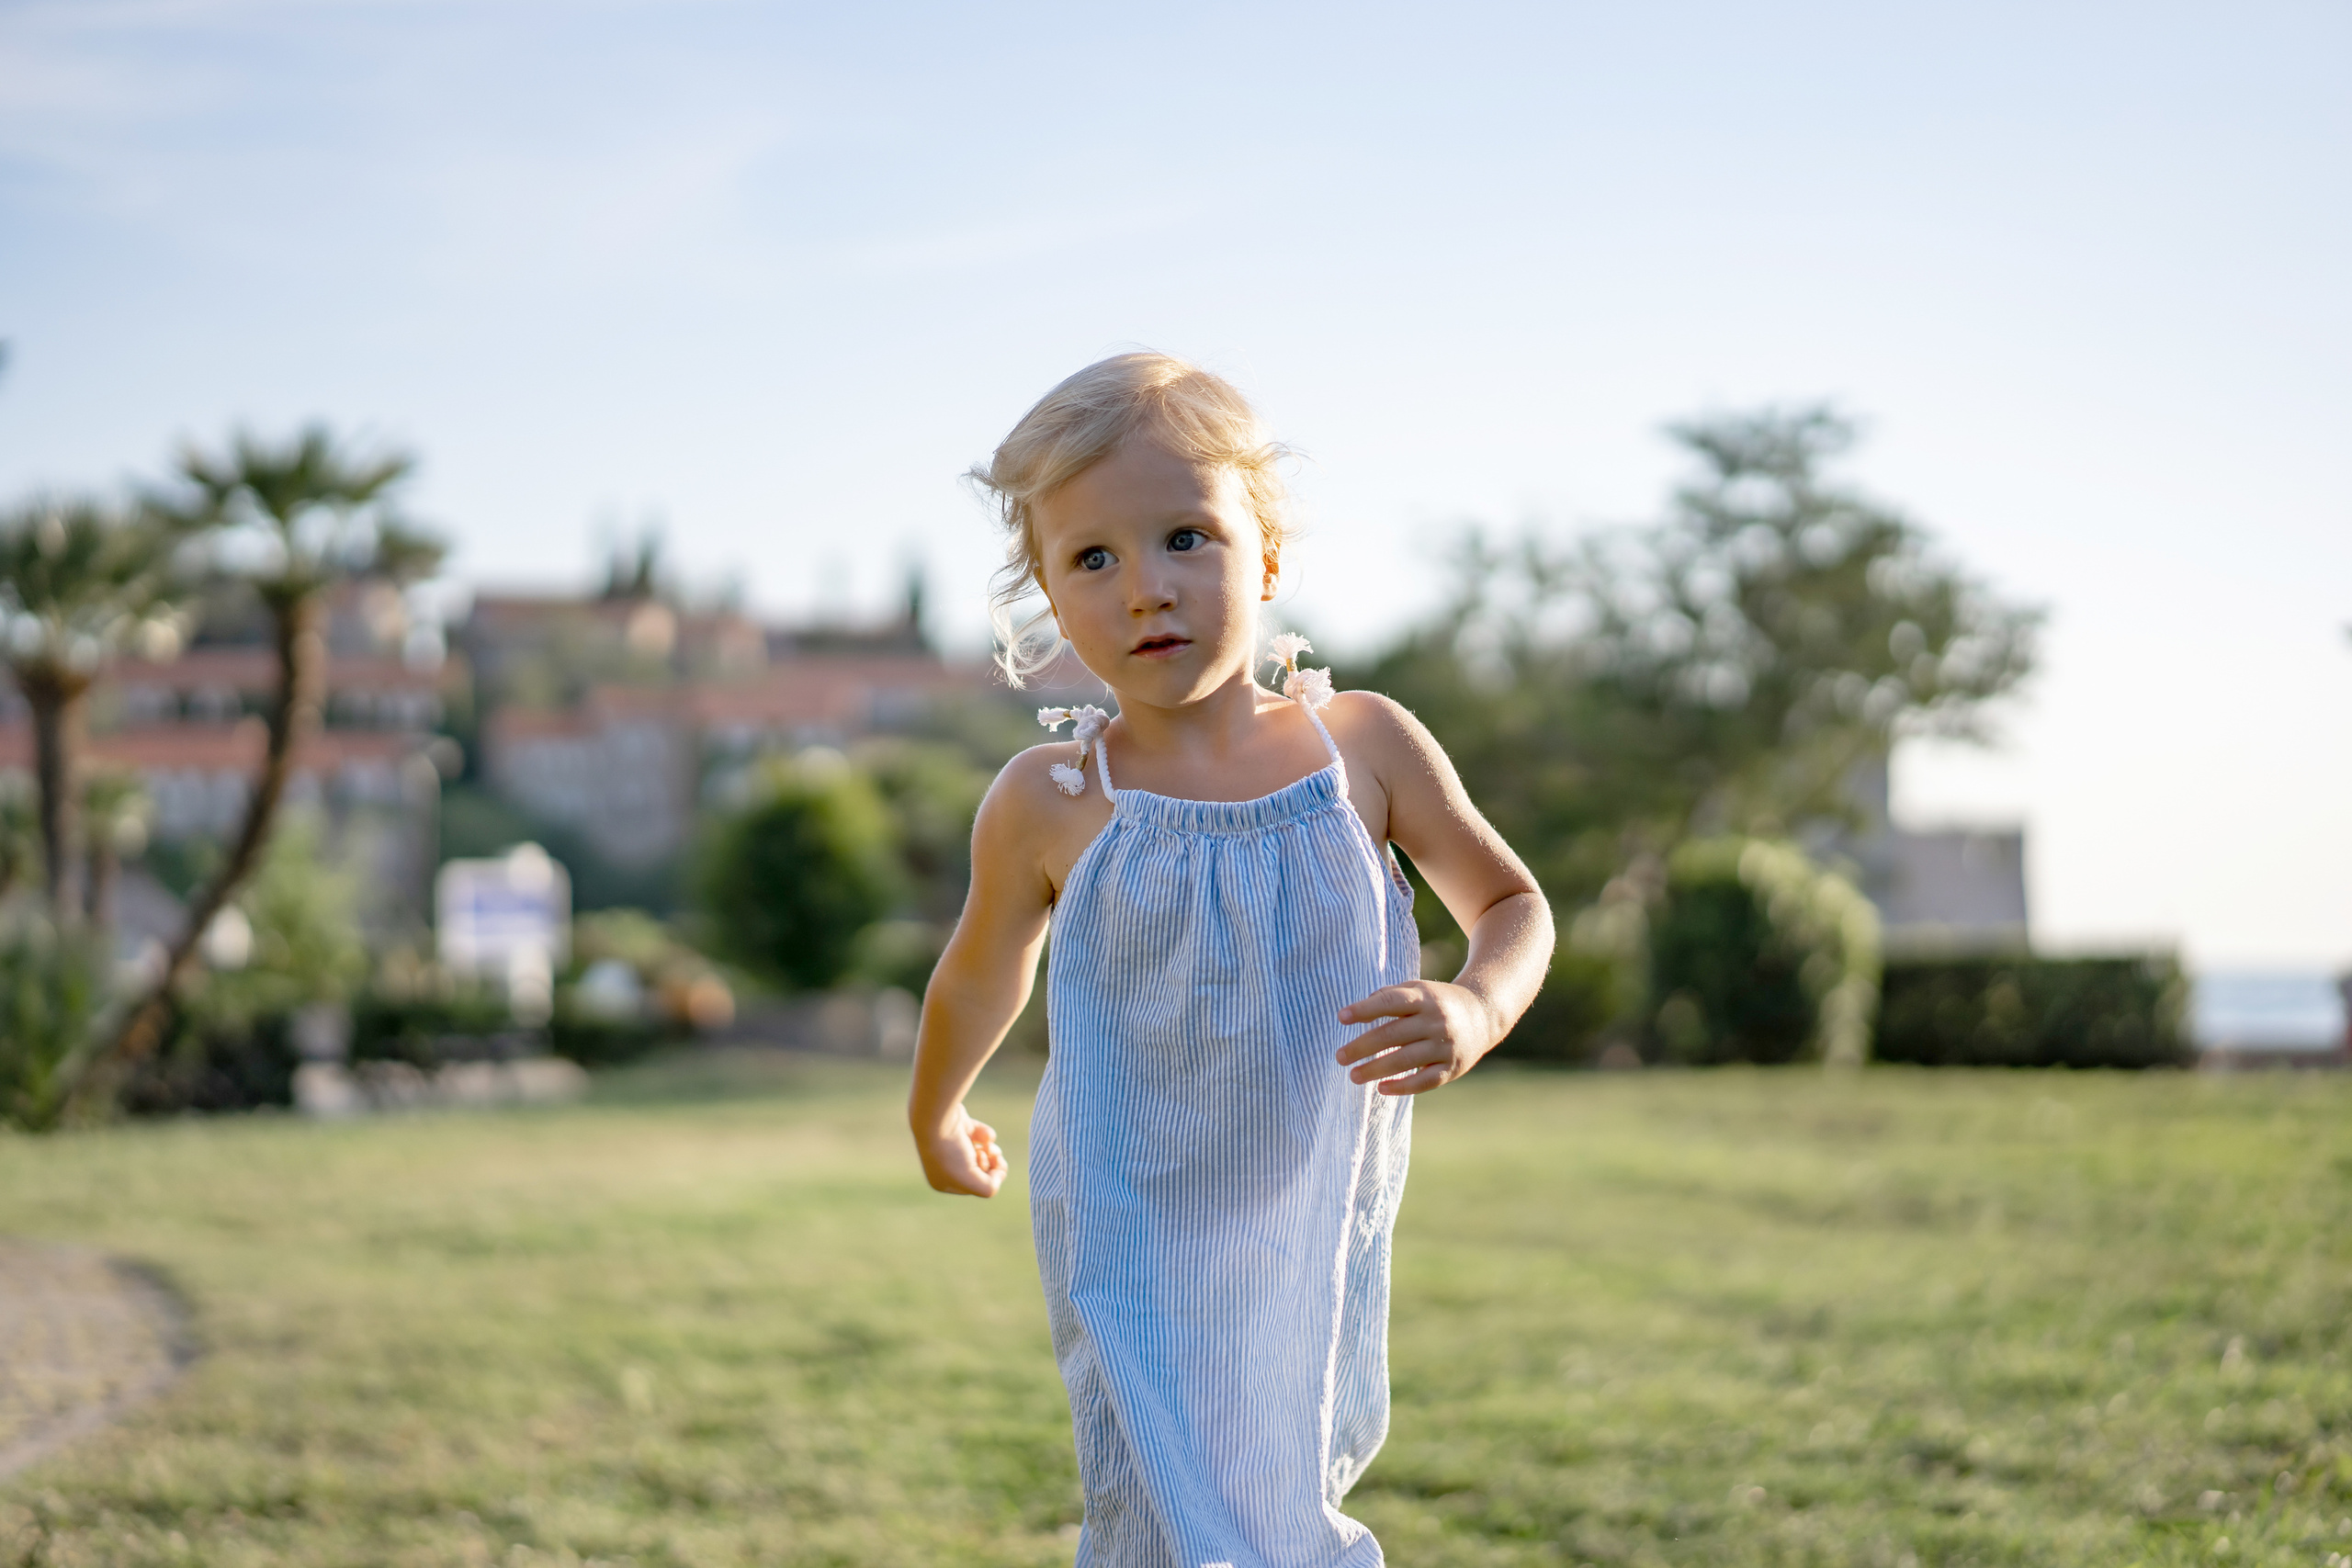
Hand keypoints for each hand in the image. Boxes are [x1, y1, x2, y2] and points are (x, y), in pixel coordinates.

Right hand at [917, 1103, 1007, 1196]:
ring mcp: (953, 1145)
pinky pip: (982, 1135)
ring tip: (988, 1146)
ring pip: (983, 1153)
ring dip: (992, 1151)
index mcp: (943, 1182)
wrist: (937, 1119)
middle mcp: (946, 1165)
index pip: (976, 1187)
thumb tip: (1000, 1175)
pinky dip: (987, 1135)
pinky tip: (984, 1133)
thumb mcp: (971, 1180)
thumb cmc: (951, 1152)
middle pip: (982, 1170)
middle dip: (991, 1164)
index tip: (987, 1168)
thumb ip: (989, 1187)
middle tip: (984, 1154)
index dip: (988, 1178)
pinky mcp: (960, 1128)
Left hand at [1335, 980, 1503, 1095]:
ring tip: (1353, 1075)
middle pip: (1393, 1034)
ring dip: (1377, 1069)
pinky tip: (1382, 1088)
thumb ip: (1389, 996)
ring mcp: (1445, 1045)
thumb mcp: (1418, 990)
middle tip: (1340, 1057)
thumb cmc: (1438, 1002)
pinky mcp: (1452, 1067)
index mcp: (1424, 998)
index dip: (1365, 1009)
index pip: (1391, 1002)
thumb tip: (1356, 1012)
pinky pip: (1425, 1080)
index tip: (1341, 1018)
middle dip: (1363, 1046)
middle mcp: (1435, 1021)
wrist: (1484, 1014)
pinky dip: (1403, 1086)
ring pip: (1406, 1060)